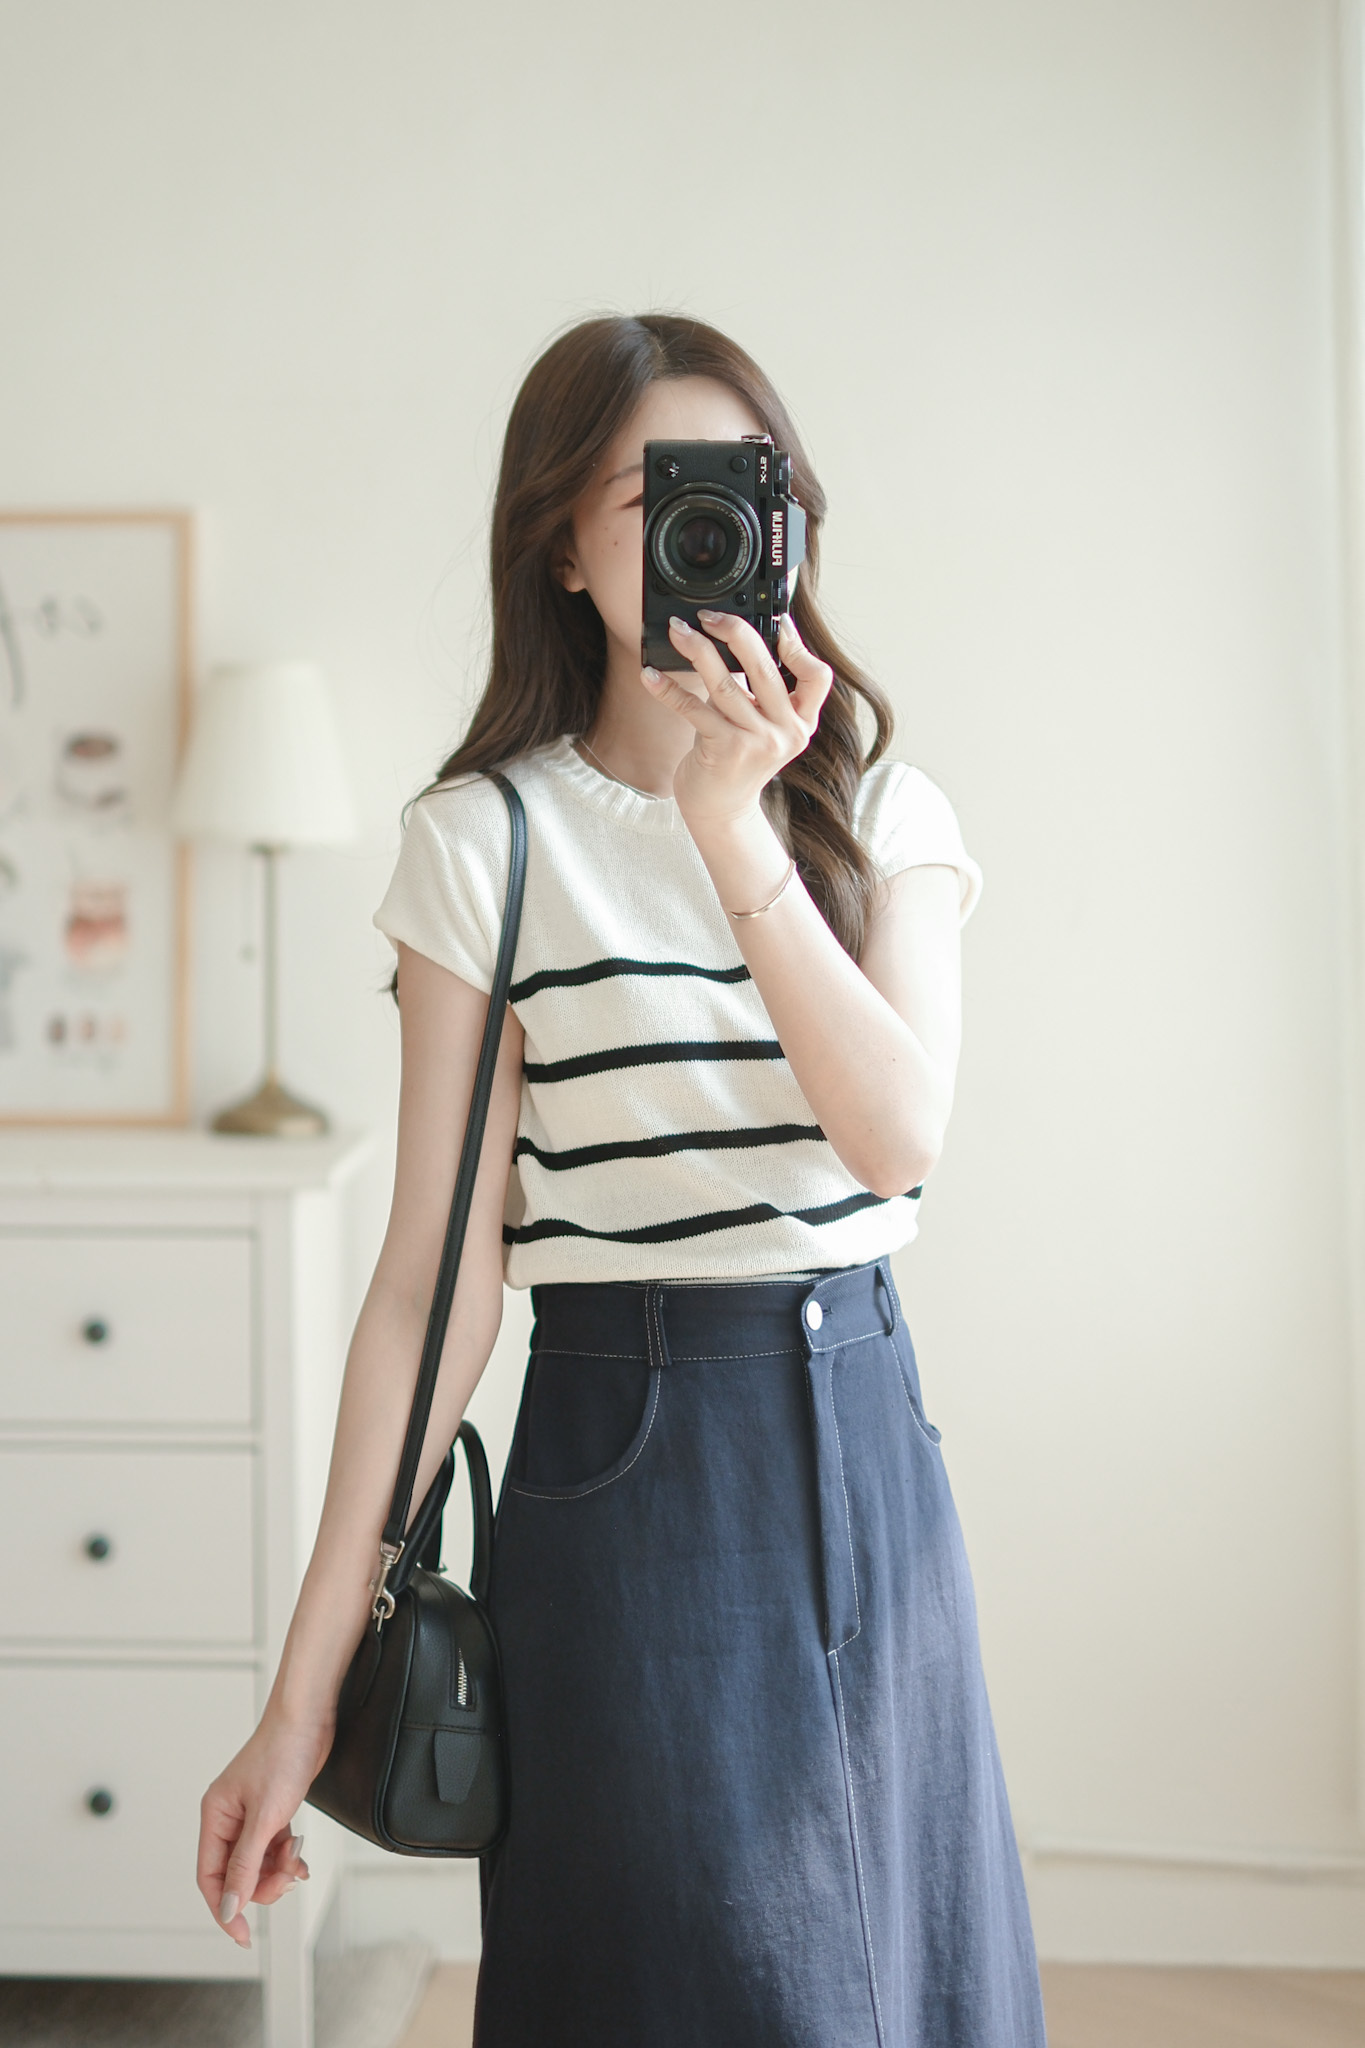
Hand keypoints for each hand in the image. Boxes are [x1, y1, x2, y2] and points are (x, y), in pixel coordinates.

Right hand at [197, 1712, 328, 1946]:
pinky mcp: (272, 1809)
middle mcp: (228, 1817)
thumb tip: (228, 1906)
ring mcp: (250, 1813)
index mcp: (215, 1817)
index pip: (210, 1876)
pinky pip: (272, 1848)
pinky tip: (300, 1861)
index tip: (243, 1934)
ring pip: (257, 1862)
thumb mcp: (264, 1818)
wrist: (309, 1718)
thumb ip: (245, 1865)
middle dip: (260, 1884)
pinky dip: (286, 1857)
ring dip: (277, 1870)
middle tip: (285, 1882)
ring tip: (296, 1861)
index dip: (224, 1908)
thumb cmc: (283, 1755)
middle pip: (236, 1873)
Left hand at [641, 611, 832, 837]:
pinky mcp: (725, 751)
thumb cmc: (738, 759)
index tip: (777, 621)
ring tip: (677, 631)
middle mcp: (785, 732)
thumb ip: (761, 691)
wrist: (722, 809)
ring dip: (697, 651)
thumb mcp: (764, 726)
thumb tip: (737, 636)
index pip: (818, 677)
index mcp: (801, 721)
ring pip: (726, 684)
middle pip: (764, 669)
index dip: (799, 646)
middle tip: (709, 616)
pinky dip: (668, 689)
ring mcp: (757, 743)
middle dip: (735, 632)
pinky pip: (694, 710)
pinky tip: (650, 675)